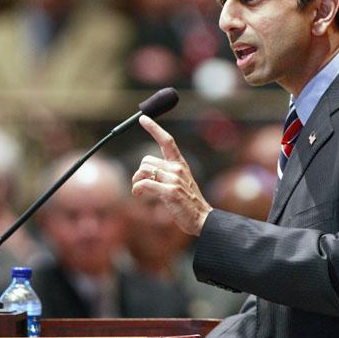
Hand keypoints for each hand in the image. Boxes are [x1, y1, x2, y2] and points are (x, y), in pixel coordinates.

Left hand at [132, 116, 211, 235]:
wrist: (202, 219)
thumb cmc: (188, 202)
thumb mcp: (179, 182)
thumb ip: (165, 173)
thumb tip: (145, 171)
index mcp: (180, 164)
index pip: (167, 140)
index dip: (154, 128)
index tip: (143, 118)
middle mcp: (178, 169)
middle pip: (146, 160)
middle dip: (138, 172)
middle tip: (139, 184)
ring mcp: (174, 180)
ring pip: (143, 170)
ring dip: (136, 181)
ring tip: (139, 191)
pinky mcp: (170, 192)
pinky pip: (144, 183)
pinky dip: (137, 188)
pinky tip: (139, 194)